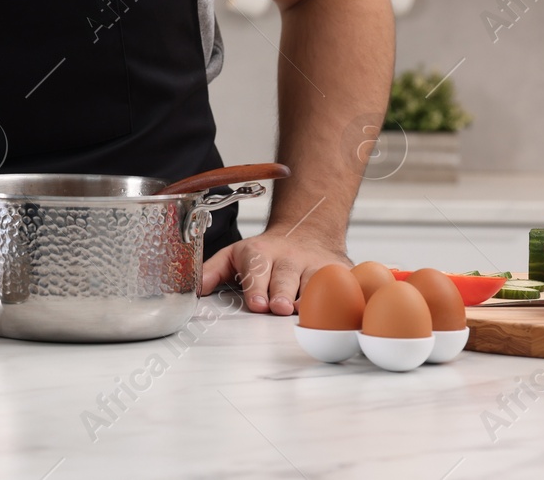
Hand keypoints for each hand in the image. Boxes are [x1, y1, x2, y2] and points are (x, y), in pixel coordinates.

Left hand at [200, 230, 351, 314]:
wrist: (305, 231)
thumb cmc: (267, 254)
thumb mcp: (234, 255)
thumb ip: (212, 271)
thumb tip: (194, 290)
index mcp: (261, 253)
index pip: (257, 269)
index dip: (257, 287)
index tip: (257, 304)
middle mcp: (290, 258)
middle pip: (287, 276)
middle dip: (283, 292)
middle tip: (279, 307)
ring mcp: (318, 264)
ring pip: (318, 281)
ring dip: (314, 297)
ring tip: (307, 311)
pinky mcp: (342, 271)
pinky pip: (348, 283)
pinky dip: (350, 294)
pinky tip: (348, 307)